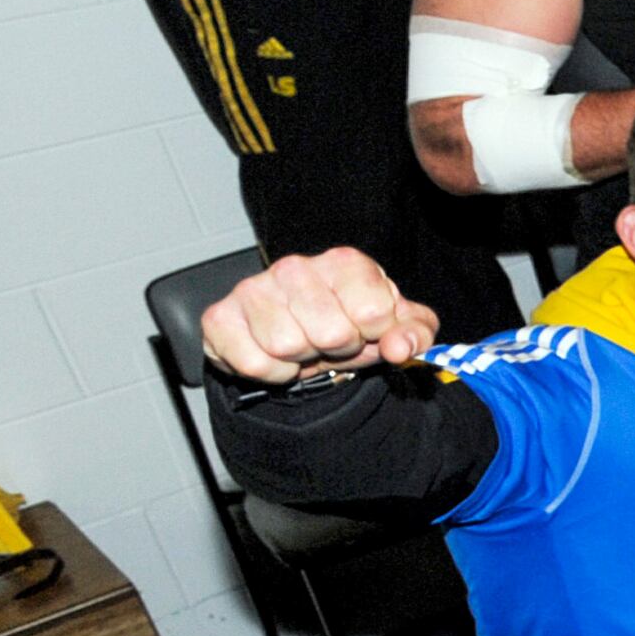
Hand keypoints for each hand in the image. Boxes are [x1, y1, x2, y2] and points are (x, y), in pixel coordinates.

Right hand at [201, 248, 441, 384]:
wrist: (302, 337)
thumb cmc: (352, 324)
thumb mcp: (398, 327)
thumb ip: (415, 334)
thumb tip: (400, 347)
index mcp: (344, 262)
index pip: (373, 313)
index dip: (376, 335)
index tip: (368, 330)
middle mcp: (295, 267)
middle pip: (331, 333)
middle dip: (339, 350)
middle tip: (332, 343)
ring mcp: (253, 289)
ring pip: (288, 346)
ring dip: (302, 361)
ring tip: (305, 347)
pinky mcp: (219, 317)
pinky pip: (252, 363)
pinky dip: (271, 373)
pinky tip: (276, 357)